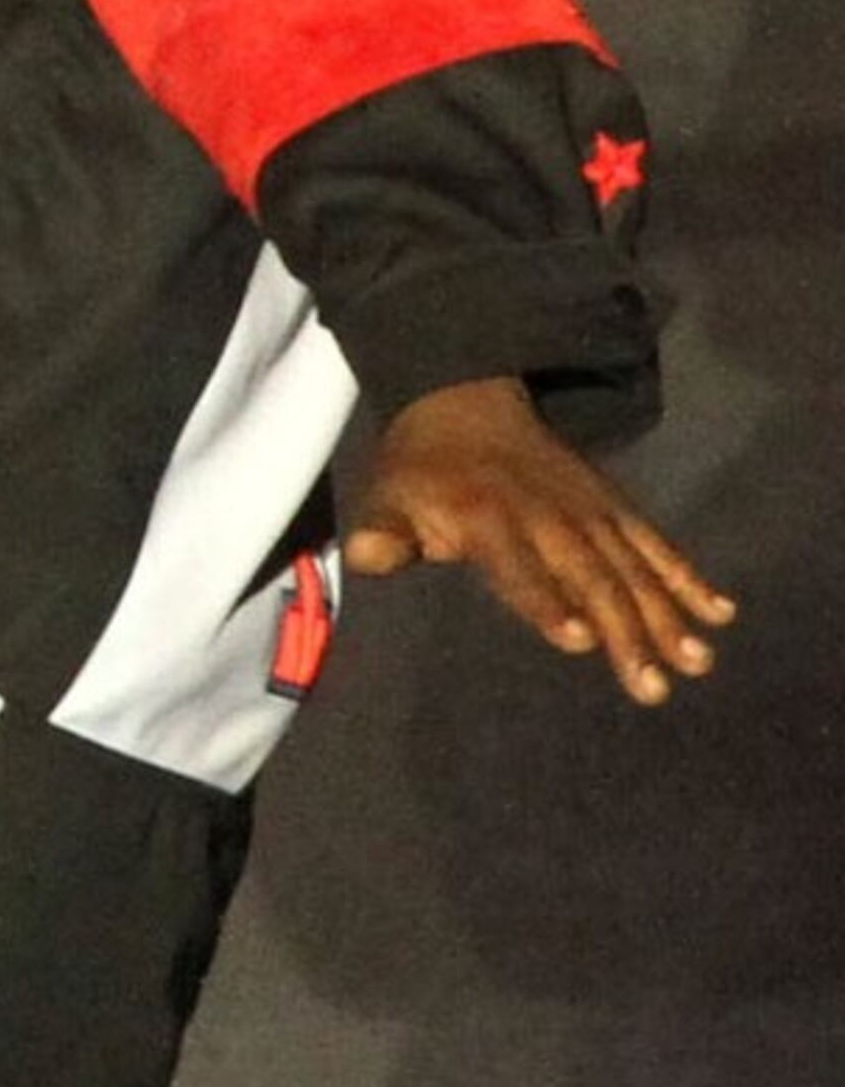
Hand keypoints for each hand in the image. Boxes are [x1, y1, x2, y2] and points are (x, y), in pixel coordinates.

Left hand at [342, 374, 733, 707]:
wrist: (465, 400)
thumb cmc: (421, 470)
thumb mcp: (386, 498)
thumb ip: (383, 535)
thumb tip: (367, 555)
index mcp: (487, 519)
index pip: (518, 567)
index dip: (545, 601)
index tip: (578, 639)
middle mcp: (548, 517)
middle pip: (590, 579)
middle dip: (624, 631)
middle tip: (653, 686)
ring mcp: (589, 511)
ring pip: (632, 568)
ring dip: (667, 615)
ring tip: (697, 660)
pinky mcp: (614, 507)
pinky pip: (656, 543)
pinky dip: (688, 576)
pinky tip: (720, 613)